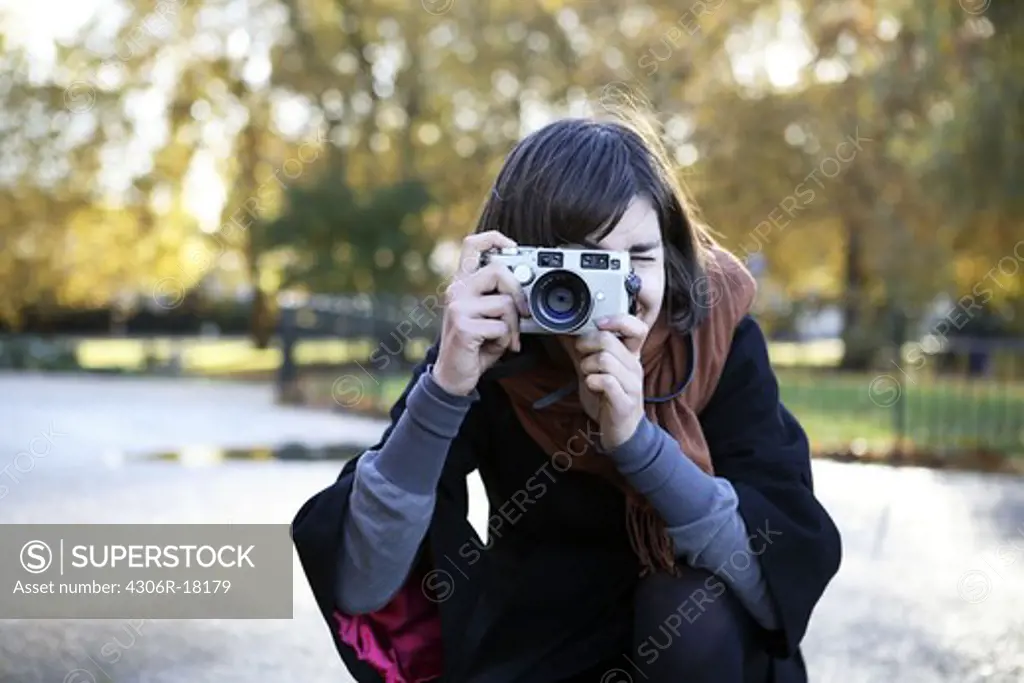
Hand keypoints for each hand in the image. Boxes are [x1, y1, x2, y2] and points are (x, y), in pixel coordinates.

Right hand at [432, 231, 529, 395]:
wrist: (453, 377)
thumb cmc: (475, 346)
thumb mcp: (488, 316)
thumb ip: (501, 298)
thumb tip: (529, 289)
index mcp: (462, 283)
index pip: (472, 245)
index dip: (495, 238)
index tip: (513, 247)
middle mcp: (456, 290)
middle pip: (498, 269)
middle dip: (519, 293)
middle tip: (524, 313)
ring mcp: (458, 307)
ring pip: (505, 302)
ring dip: (514, 326)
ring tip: (506, 339)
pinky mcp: (463, 326)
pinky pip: (501, 326)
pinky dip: (506, 340)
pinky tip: (495, 348)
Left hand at [574, 315, 648, 450]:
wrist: (622, 431)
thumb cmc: (608, 398)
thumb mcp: (593, 370)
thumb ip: (582, 350)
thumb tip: (564, 330)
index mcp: (630, 355)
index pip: (637, 327)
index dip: (617, 320)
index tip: (598, 324)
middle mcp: (634, 366)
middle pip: (609, 340)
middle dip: (586, 344)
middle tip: (580, 353)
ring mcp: (632, 384)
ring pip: (606, 360)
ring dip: (587, 366)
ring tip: (587, 375)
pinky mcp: (625, 402)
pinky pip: (607, 382)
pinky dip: (592, 381)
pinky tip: (591, 386)